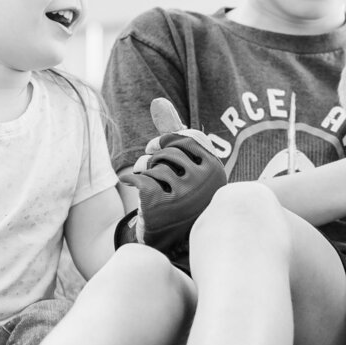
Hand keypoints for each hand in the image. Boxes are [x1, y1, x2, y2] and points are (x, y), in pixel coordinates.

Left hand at [127, 99, 225, 252]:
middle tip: (149, 165)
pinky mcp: (159, 206)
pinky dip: (131, 178)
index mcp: (216, 172)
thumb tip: (157, 100)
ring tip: (147, 181)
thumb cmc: (180, 199)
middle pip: (169, 151)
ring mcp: (183, 196)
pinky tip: (130, 184)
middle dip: (155, 156)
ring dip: (144, 170)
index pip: (188, 139)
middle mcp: (204, 184)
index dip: (168, 139)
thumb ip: (173, 133)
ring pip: (154, 165)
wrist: (171, 244)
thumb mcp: (182, 165)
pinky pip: (139, 177)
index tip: (157, 146)